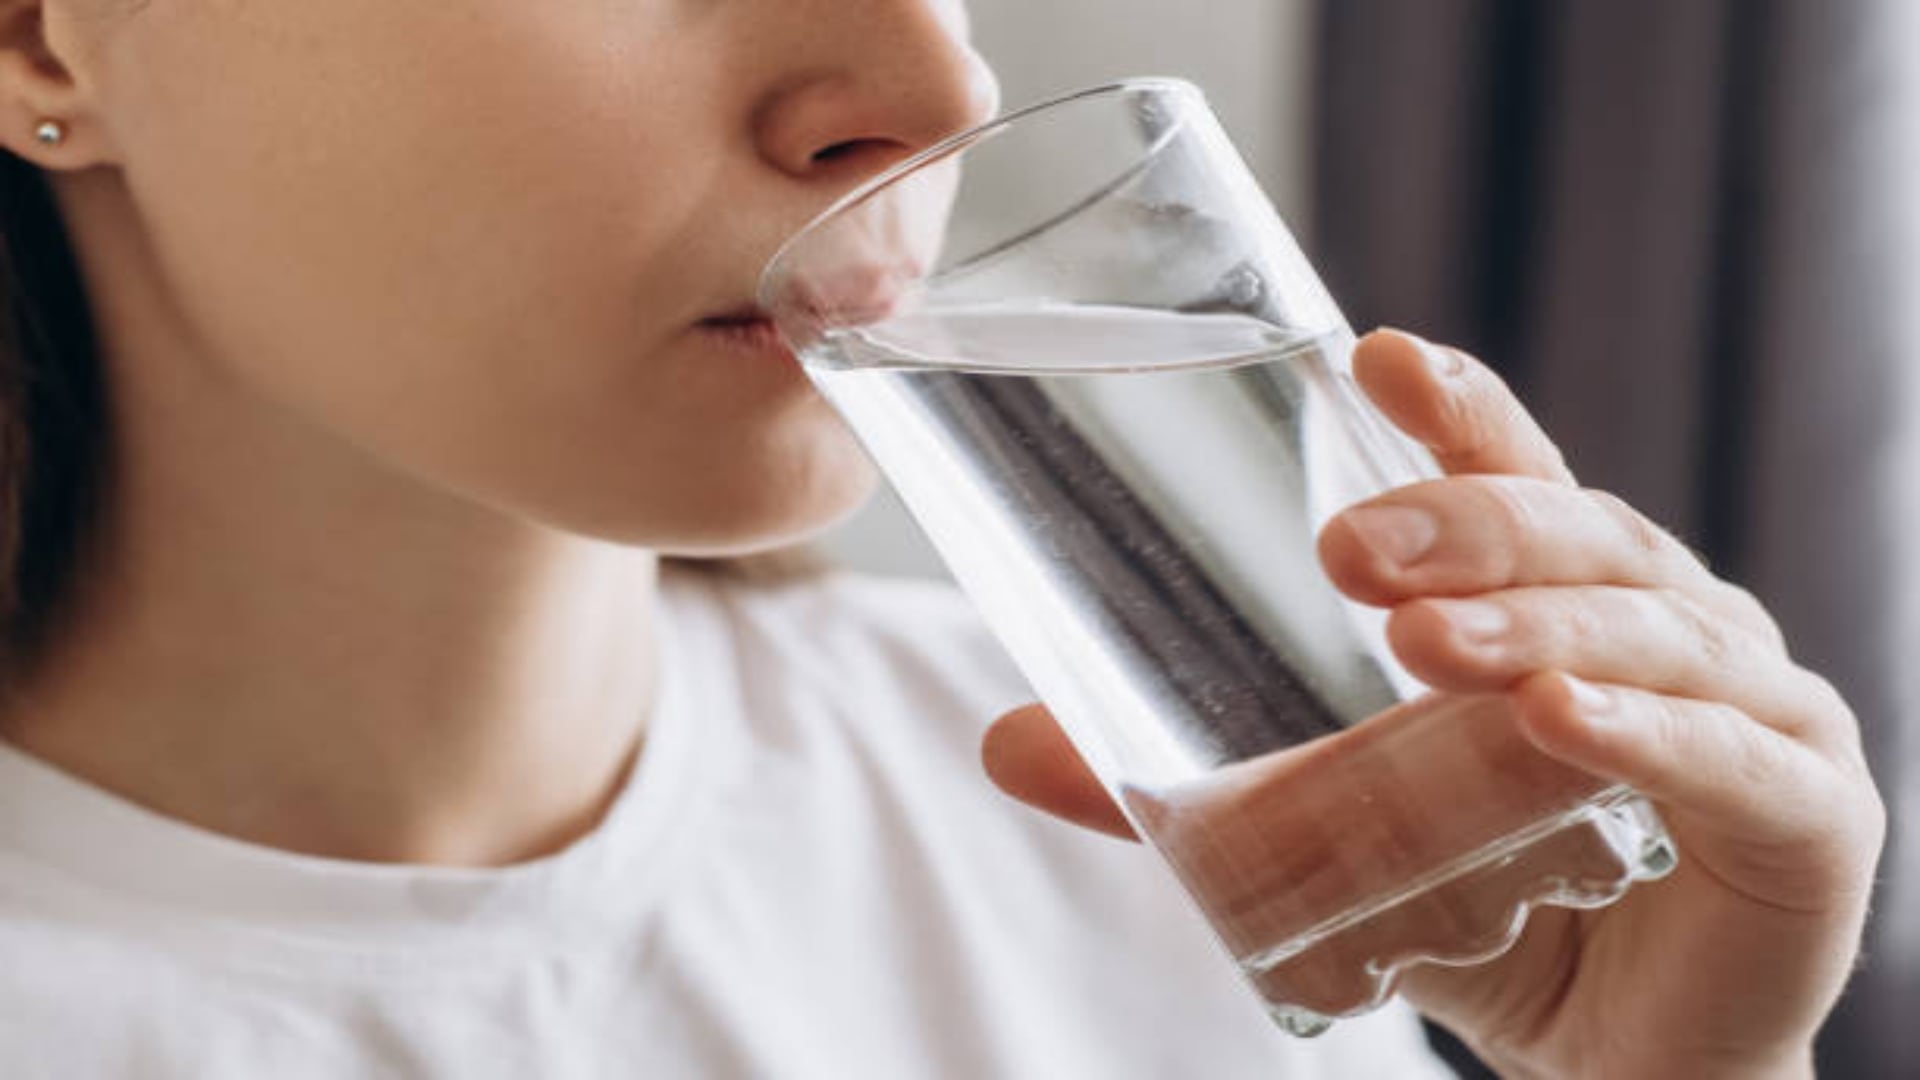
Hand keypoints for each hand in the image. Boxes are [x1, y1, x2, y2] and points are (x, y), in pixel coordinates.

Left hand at [981, 330, 1884, 1078]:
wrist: (1623, 1059)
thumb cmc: (1493, 910)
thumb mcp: (1342, 831)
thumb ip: (1198, 784)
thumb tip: (1006, 742)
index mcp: (1561, 602)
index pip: (1514, 476)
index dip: (1456, 409)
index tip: (1373, 351)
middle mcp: (1667, 625)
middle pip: (1576, 535)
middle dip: (1465, 525)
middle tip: (1346, 546)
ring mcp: (1751, 705)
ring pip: (1644, 628)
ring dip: (1529, 626)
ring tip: (1417, 643)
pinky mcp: (1805, 809)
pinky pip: (1723, 754)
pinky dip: (1641, 732)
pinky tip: (1552, 724)